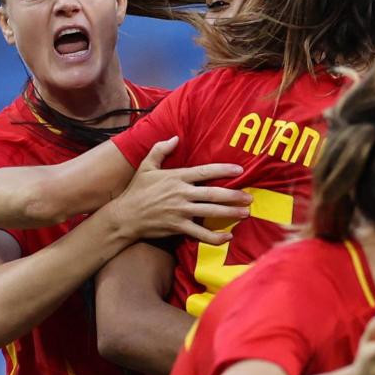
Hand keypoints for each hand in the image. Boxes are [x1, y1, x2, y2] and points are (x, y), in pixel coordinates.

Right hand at [107, 138, 249, 244]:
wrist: (124, 216)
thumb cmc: (136, 191)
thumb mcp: (146, 166)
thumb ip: (160, 150)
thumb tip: (175, 138)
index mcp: (176, 177)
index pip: (205, 171)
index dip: (224, 170)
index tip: (240, 170)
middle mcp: (181, 193)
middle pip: (213, 193)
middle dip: (234, 196)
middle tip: (250, 197)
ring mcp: (180, 211)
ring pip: (211, 212)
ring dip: (230, 213)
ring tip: (246, 213)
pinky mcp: (177, 227)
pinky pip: (200, 233)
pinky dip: (215, 237)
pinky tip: (227, 237)